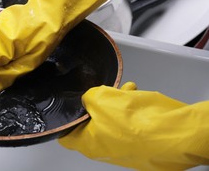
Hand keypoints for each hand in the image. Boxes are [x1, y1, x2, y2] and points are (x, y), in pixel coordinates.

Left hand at [59, 83, 208, 169]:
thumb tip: (89, 98)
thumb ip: (88, 97)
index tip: (66, 106)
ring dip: (114, 102)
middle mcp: (103, 150)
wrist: (175, 133)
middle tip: (99, 91)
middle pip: (90, 124)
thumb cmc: (136, 121)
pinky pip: (128, 123)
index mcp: (88, 144)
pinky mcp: (139, 143)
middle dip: (95, 104)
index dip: (64, 118)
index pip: (65, 135)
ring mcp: (122, 148)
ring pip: (110, 120)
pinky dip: (128, 108)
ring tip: (121, 89)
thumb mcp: (102, 98)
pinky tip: (133, 93)